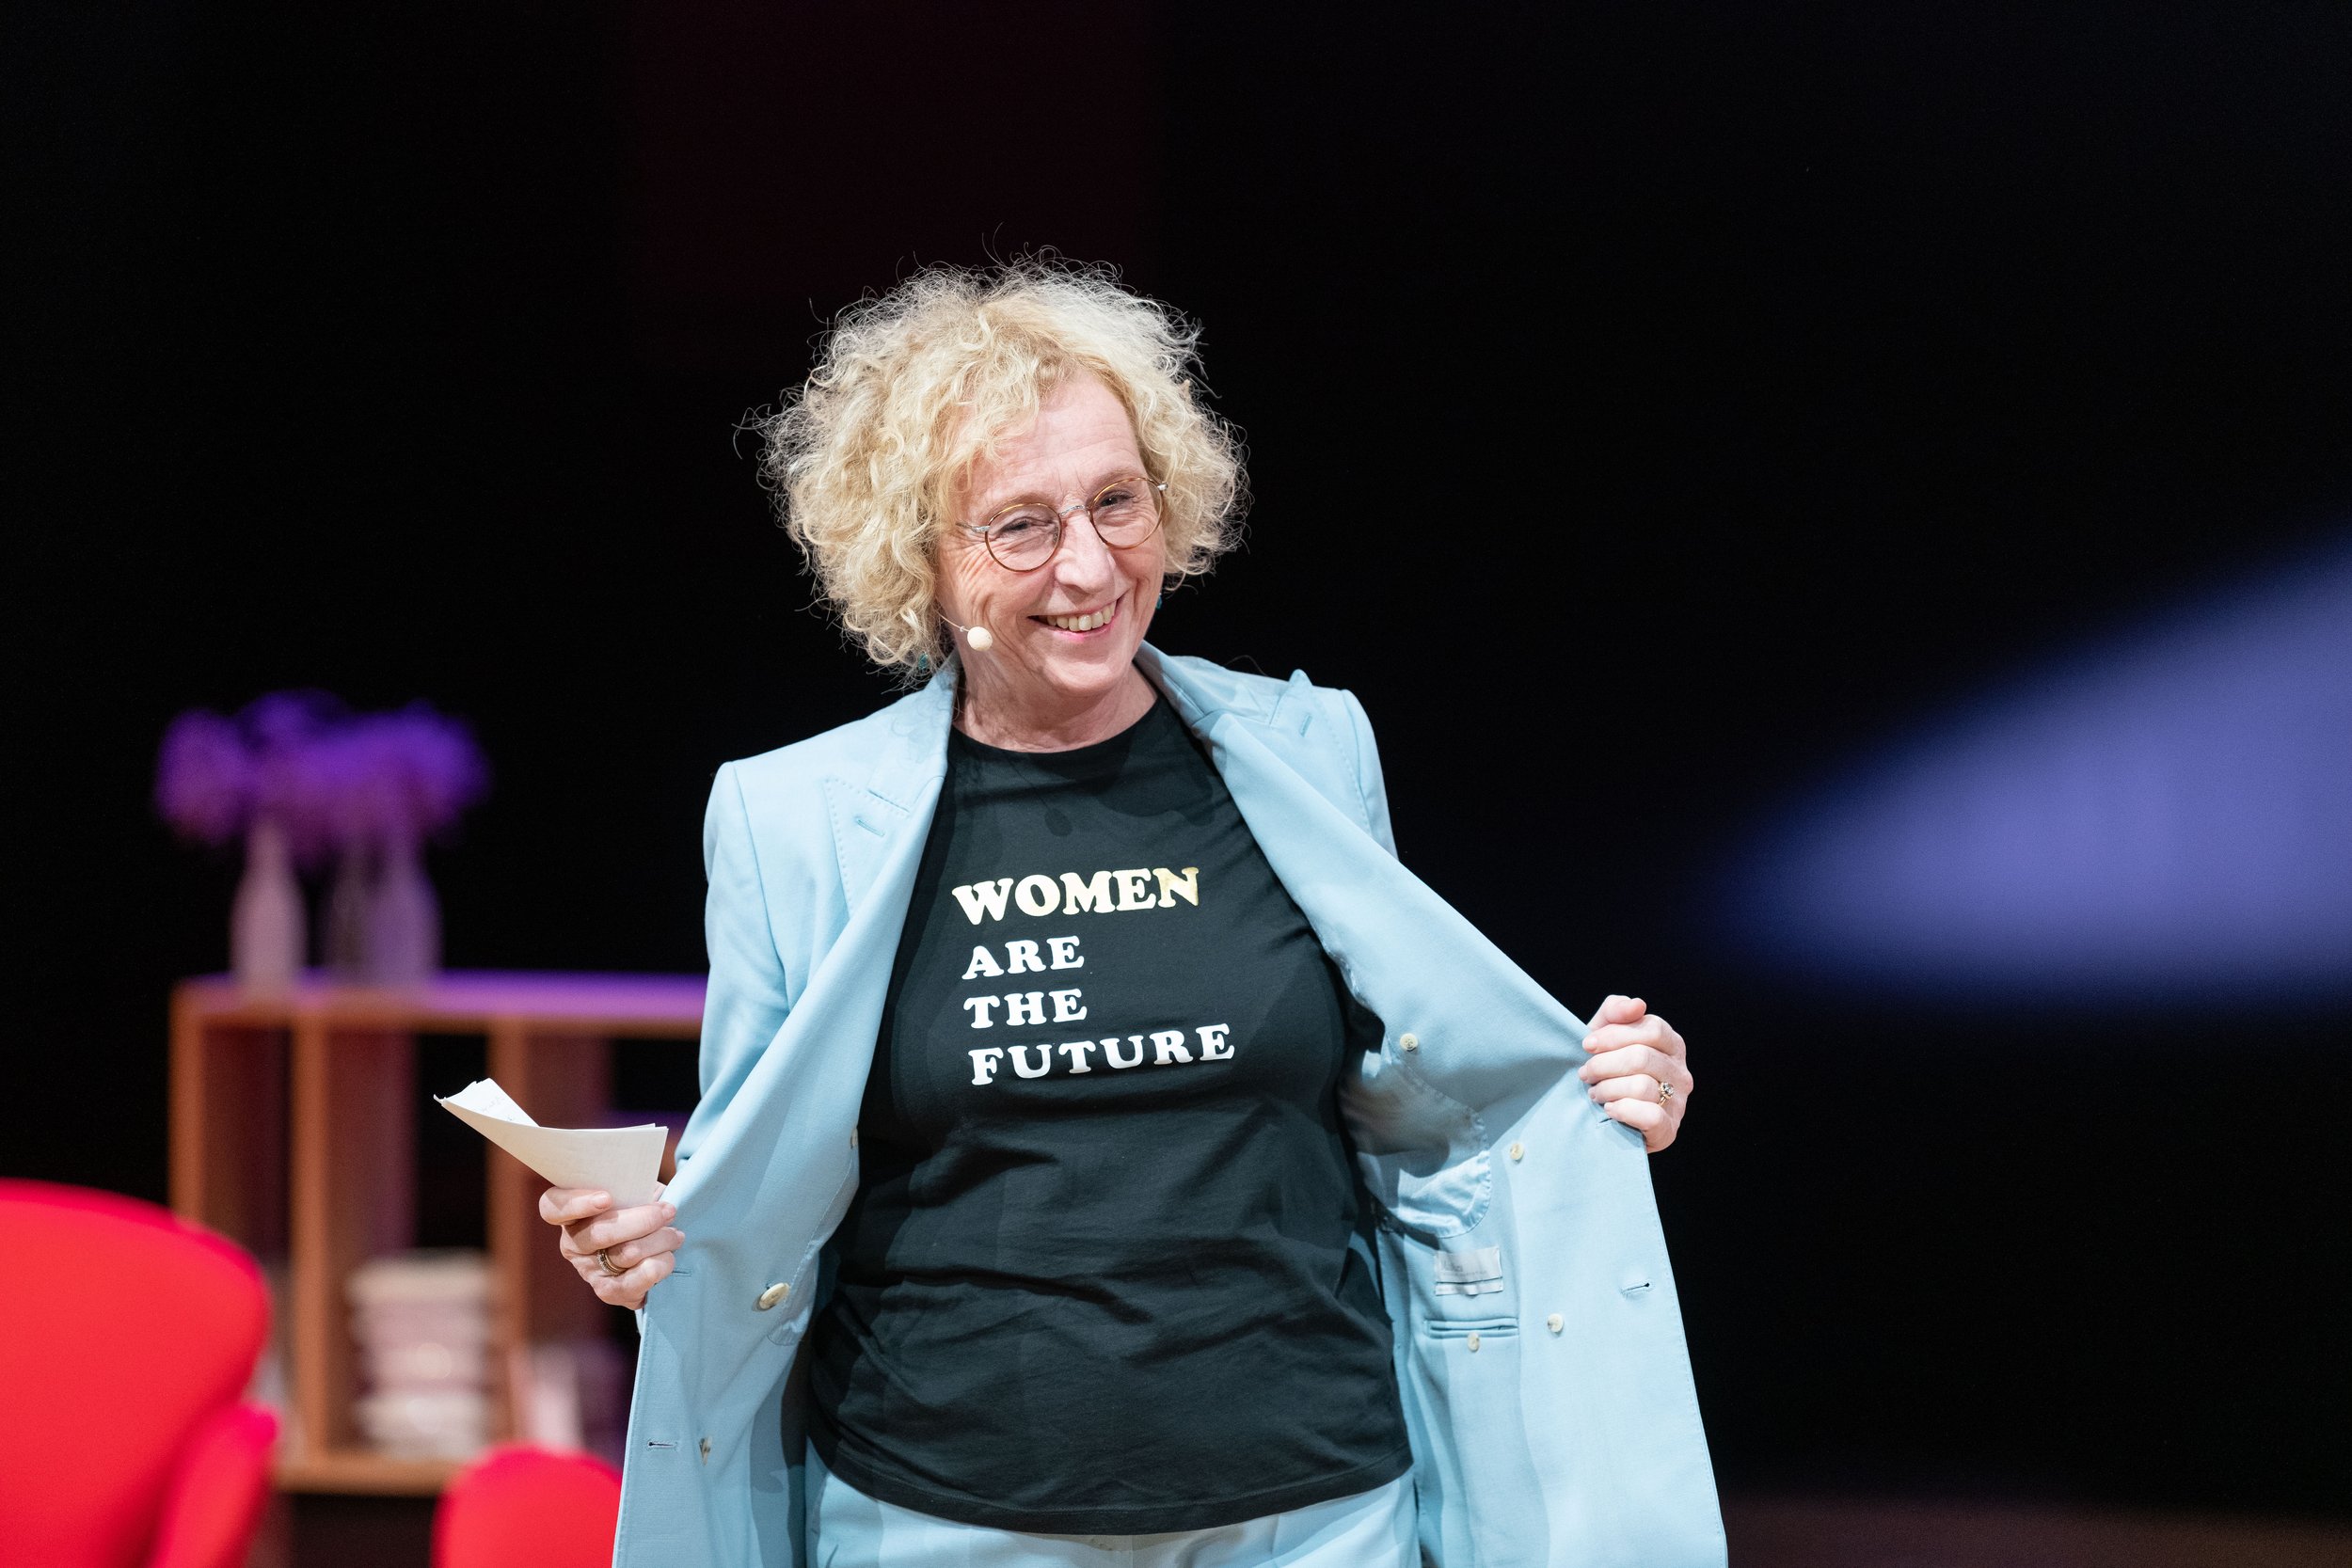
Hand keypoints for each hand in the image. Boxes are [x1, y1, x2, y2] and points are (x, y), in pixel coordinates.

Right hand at [541, 1184, 682, 1309]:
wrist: (651, 1250)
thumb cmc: (638, 1211)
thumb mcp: (634, 1191)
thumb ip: (635, 1187)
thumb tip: (653, 1194)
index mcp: (571, 1215)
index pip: (554, 1208)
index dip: (576, 1203)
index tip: (607, 1198)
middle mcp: (573, 1245)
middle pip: (599, 1233)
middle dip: (641, 1220)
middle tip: (667, 1212)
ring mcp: (589, 1271)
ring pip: (625, 1253)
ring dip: (659, 1240)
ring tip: (675, 1234)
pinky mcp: (609, 1292)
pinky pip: (636, 1280)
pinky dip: (660, 1264)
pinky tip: (668, 1256)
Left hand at [1576, 995, 1691, 1152]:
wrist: (1603, 1117)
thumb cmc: (1605, 1070)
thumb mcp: (1604, 1036)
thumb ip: (1615, 1012)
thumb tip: (1636, 1004)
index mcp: (1671, 1045)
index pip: (1652, 1028)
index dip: (1614, 1035)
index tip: (1587, 1045)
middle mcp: (1681, 1072)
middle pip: (1642, 1057)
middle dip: (1604, 1064)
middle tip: (1585, 1073)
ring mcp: (1678, 1103)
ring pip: (1642, 1086)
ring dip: (1607, 1089)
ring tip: (1595, 1093)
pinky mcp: (1669, 1130)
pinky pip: (1650, 1115)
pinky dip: (1623, 1110)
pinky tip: (1610, 1110)